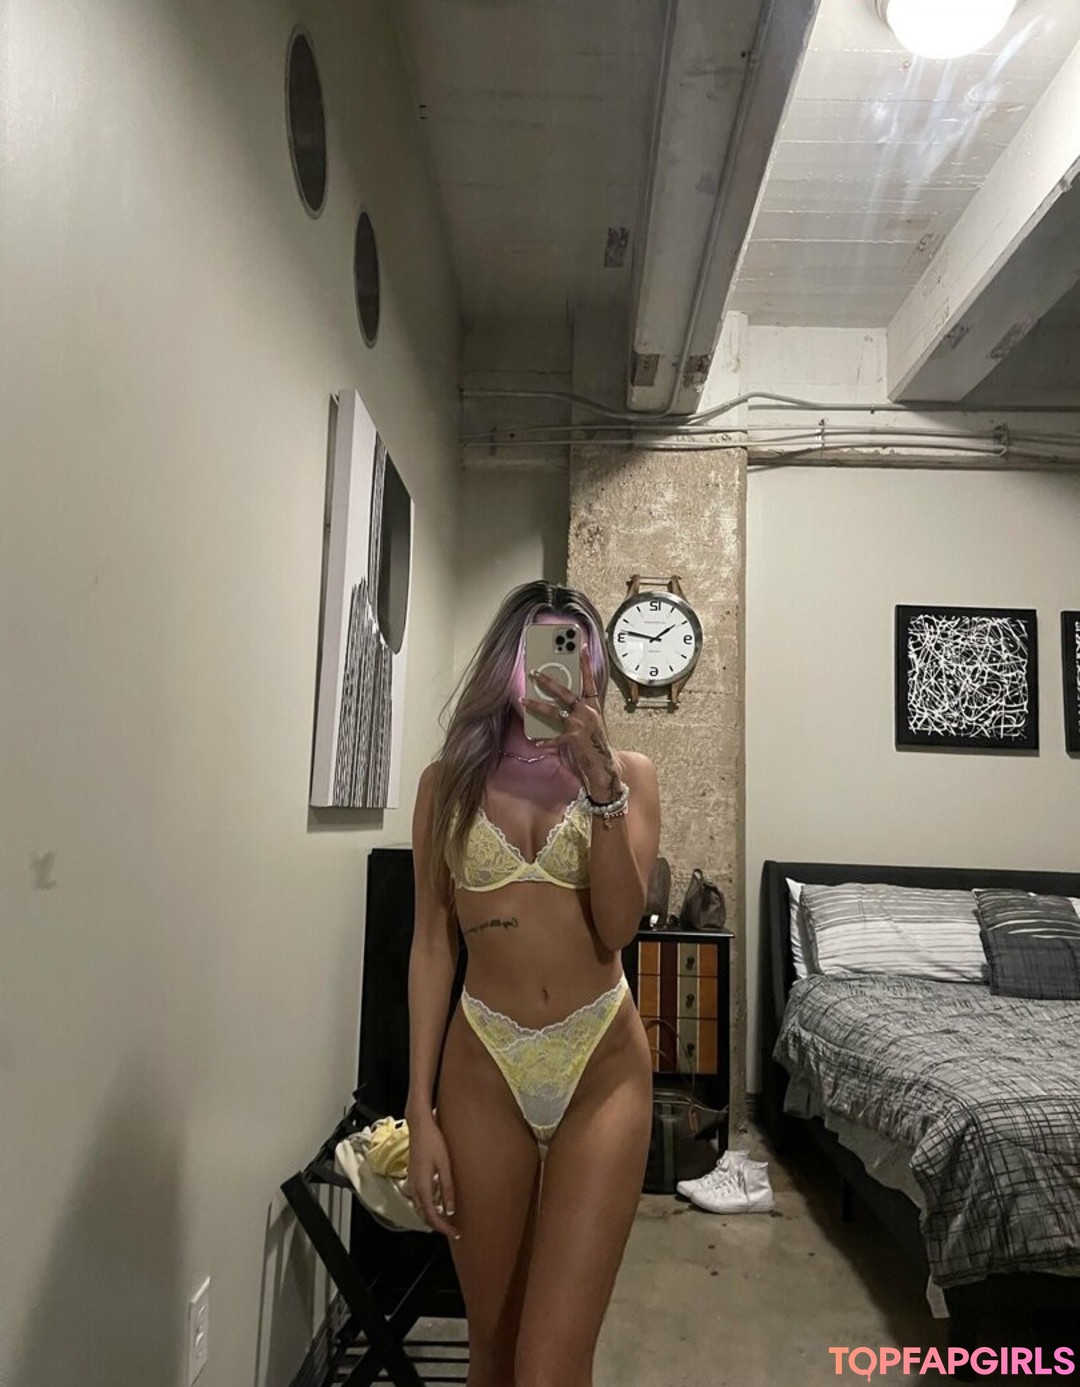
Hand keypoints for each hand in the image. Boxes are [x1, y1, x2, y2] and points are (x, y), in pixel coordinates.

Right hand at [405, 1112, 458, 1239]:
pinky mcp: (413, 1177)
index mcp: (422, 1187)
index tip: (455, 1233)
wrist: (419, 1125)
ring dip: (433, 1217)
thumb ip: (447, 1188)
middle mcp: (414, 1188)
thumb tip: (450, 1211)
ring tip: (449, 1220)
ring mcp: (412, 1182)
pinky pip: (420, 1199)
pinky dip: (429, 1207)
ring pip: (421, 1208)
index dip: (443, 1228)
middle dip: (438, 1225)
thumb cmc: (434, 1142)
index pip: (432, 1216)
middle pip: (425, 1215)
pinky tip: (440, 1203)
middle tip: (454, 1229)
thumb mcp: (445, 1165)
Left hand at [522, 646, 620, 801]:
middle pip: (566, 692)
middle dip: (548, 681)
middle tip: (534, 672)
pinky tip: (535, 740)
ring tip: (523, 699)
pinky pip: (555, 738)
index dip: (585, 662)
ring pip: (555, 711)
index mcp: (593, 705)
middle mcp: (588, 712)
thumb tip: (558, 696)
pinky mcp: (575, 740)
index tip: (580, 645)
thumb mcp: (590, 720)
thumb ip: (578, 708)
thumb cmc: (595, 742)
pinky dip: (545, 740)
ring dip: (536, 705)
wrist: (605, 764)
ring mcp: (581, 725)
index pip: (589, 679)